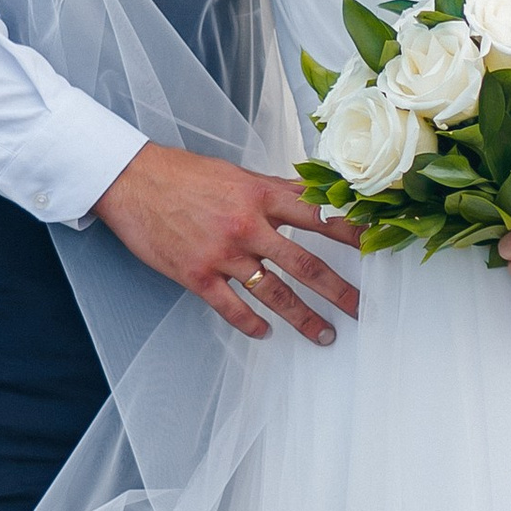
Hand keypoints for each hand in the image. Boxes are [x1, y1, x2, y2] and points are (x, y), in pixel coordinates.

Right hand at [95, 143, 361, 342]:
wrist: (132, 181)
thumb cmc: (184, 174)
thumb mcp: (237, 174)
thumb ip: (275, 190)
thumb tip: (314, 195)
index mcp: (261, 196)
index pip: (319, 217)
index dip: (352, 234)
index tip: (378, 249)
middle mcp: (248, 226)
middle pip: (305, 264)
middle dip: (339, 290)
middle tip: (363, 310)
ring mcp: (222, 253)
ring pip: (274, 293)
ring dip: (303, 318)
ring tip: (325, 335)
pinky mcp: (196, 275)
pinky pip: (231, 307)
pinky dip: (251, 324)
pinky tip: (266, 333)